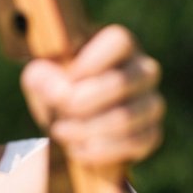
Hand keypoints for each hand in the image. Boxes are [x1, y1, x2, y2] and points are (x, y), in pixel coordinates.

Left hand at [21, 24, 163, 165]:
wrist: (67, 122)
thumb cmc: (58, 89)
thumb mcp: (40, 77)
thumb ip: (43, 77)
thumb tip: (61, 92)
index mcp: (120, 45)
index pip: (119, 42)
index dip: (90, 62)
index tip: (67, 78)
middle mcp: (144, 70)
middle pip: (121, 82)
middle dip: (81, 103)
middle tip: (58, 110)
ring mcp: (151, 102)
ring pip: (126, 117)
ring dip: (86, 130)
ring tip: (61, 131)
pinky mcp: (152, 134)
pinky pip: (134, 143)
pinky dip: (100, 151)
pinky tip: (77, 148)